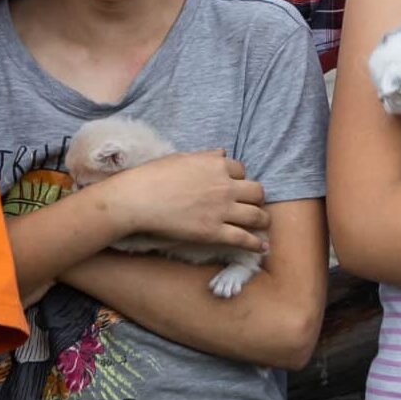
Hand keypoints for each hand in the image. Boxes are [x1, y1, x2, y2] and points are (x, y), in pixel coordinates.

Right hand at [101, 150, 270, 254]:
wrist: (137, 199)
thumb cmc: (153, 176)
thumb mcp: (181, 157)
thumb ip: (205, 157)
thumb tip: (222, 153)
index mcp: (216, 165)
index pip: (241, 169)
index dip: (238, 178)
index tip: (235, 186)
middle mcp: (224, 186)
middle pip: (256, 191)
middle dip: (256, 197)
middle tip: (252, 204)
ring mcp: (221, 210)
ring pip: (256, 214)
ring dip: (262, 219)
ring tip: (262, 224)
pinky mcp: (213, 232)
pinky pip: (243, 238)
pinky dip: (255, 243)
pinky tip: (262, 247)